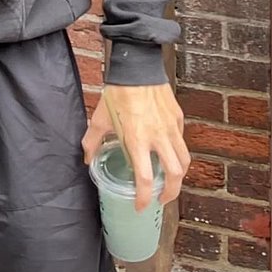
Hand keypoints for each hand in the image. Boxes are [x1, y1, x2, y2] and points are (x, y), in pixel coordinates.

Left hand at [82, 83, 189, 211]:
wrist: (136, 66)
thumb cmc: (117, 91)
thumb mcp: (100, 117)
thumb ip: (92, 141)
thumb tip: (87, 159)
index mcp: (137, 139)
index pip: (144, 179)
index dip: (143, 198)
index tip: (140, 206)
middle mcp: (158, 136)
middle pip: (174, 175)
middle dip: (169, 193)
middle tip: (160, 199)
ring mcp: (171, 127)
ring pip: (184, 160)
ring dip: (179, 176)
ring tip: (169, 181)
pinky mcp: (178, 118)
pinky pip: (181, 140)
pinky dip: (178, 151)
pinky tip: (168, 152)